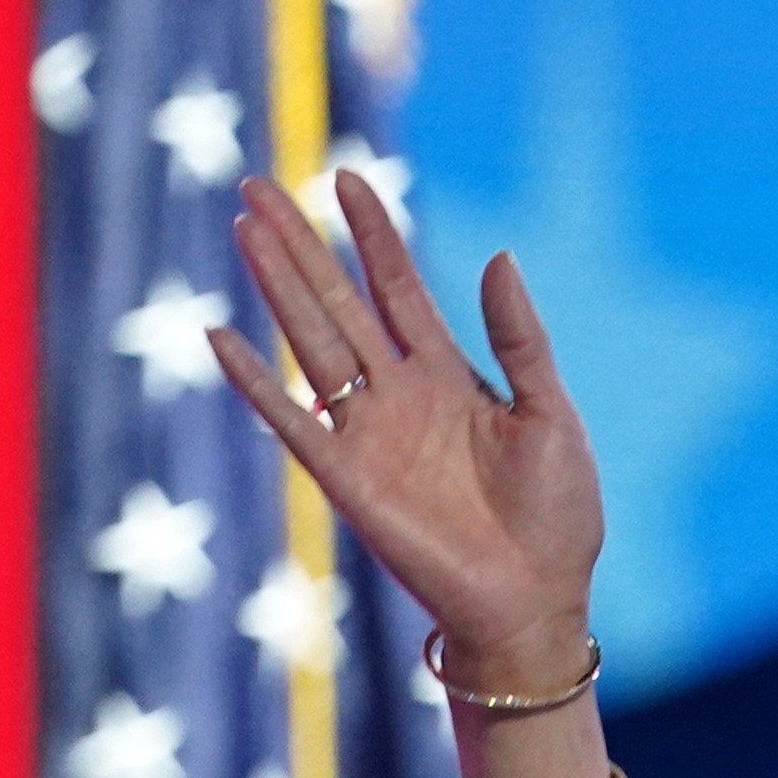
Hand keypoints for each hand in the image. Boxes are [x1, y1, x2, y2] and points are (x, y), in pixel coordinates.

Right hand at [210, 170, 602, 693]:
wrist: (537, 599)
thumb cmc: (557, 516)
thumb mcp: (552, 414)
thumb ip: (520, 339)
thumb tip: (500, 256)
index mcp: (452, 377)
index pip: (399, 288)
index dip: (373, 235)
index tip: (348, 177)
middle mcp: (400, 394)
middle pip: (338, 301)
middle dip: (302, 244)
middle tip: (261, 184)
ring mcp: (368, 432)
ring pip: (310, 340)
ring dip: (277, 286)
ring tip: (245, 227)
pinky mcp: (346, 477)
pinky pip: (290, 419)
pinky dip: (255, 380)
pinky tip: (219, 335)